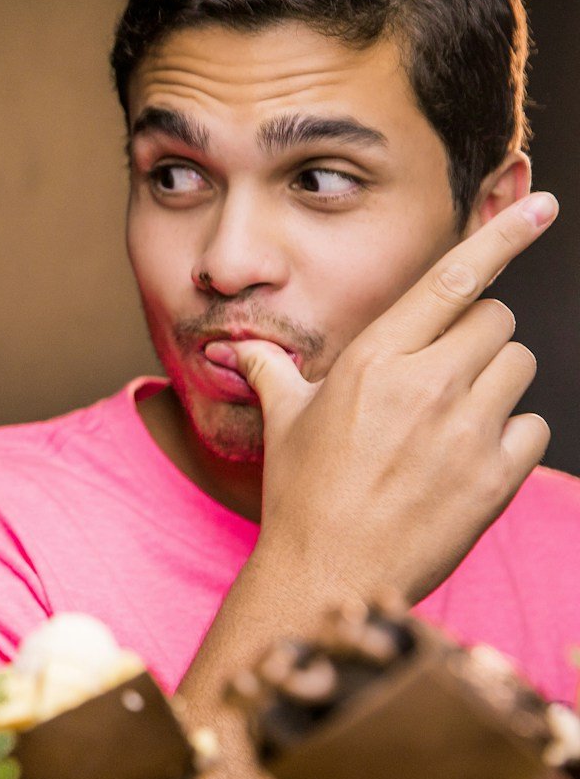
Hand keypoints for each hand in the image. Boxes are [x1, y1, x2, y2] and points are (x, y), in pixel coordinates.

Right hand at [218, 192, 557, 603]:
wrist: (327, 573)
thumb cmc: (301, 493)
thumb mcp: (283, 420)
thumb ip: (272, 370)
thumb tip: (238, 348)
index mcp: (374, 360)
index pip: (451, 279)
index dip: (501, 236)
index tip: (540, 206)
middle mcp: (427, 385)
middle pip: (496, 319)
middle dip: (476, 336)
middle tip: (441, 373)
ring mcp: (467, 431)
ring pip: (519, 366)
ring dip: (495, 381)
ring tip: (452, 418)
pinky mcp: (496, 476)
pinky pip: (533, 426)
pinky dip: (510, 436)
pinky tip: (468, 458)